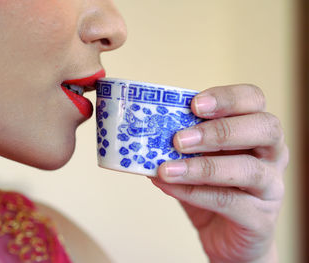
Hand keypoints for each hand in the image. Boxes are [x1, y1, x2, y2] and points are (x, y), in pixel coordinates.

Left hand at [151, 84, 287, 262]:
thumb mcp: (196, 159)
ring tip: (167, 168)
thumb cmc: (211, 187)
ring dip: (203, 166)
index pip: (254, 100)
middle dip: (220, 130)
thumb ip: (180, 145)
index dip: (227, 98)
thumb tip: (145, 134)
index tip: (194, 104)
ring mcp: (271, 187)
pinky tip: (169, 186)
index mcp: (257, 130)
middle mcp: (273, 154)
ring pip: (248, 169)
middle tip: (179, 139)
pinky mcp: (261, 219)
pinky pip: (229, 202)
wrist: (225, 235)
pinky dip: (194, 193)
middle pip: (265, 128)